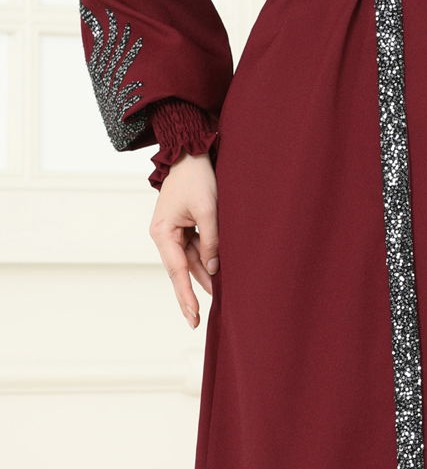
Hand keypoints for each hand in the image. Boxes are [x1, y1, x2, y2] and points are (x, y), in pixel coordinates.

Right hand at [149, 151, 218, 328]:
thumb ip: (211, 239)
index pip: (176, 272)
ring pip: (191, 259)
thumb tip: (214, 268)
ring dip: (204, 275)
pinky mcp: (184, 224)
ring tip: (219, 297)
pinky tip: (218, 271)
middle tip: (204, 318)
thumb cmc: (197, 178)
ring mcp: (174, 230)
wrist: (190, 151)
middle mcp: (164, 235)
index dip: (185, 296)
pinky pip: (195, 247)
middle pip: (182, 269)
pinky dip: (206, 258)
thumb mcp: (207, 209)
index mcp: (163, 233)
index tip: (193, 317)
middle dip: (195, 291)